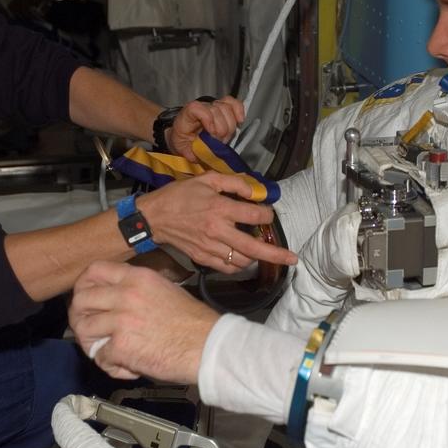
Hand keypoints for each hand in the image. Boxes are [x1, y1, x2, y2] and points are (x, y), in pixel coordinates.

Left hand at [70, 261, 218, 382]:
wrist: (208, 347)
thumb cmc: (193, 323)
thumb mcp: (165, 290)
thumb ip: (137, 291)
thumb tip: (116, 301)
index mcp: (138, 277)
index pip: (94, 270)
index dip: (83, 285)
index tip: (85, 299)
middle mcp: (126, 294)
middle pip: (81, 299)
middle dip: (79, 317)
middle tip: (89, 331)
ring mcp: (121, 320)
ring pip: (84, 329)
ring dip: (91, 344)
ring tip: (107, 353)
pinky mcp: (121, 346)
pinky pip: (100, 356)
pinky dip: (110, 365)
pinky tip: (127, 368)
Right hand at [136, 172, 298, 272]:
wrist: (154, 217)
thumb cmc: (180, 195)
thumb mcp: (207, 179)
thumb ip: (234, 182)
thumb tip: (256, 191)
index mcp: (220, 209)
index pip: (255, 216)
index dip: (267, 215)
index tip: (267, 215)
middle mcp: (218, 231)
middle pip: (254, 248)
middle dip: (276, 254)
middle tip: (293, 259)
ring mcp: (210, 248)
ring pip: (242, 260)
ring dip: (256, 258)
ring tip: (261, 252)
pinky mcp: (203, 258)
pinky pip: (228, 268)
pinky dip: (239, 265)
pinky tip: (242, 259)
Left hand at [167, 96, 244, 160]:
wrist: (186, 134)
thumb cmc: (184, 139)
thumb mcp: (182, 148)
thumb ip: (190, 152)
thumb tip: (202, 154)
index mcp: (187, 114)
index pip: (197, 108)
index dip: (208, 119)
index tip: (211, 133)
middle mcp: (202, 106)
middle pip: (217, 110)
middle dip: (221, 130)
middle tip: (218, 142)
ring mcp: (214, 105)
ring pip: (228, 109)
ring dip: (230, 127)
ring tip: (224, 138)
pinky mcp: (224, 107)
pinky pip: (235, 104)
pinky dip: (239, 112)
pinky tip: (239, 122)